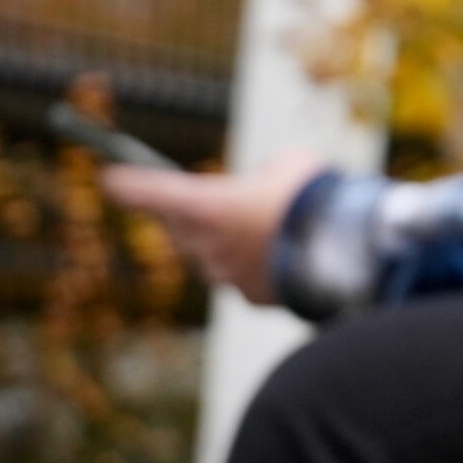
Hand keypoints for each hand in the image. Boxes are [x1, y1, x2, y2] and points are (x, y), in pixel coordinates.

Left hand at [100, 150, 329, 304]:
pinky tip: (282, 253)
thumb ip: (261, 177)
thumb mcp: (288, 166)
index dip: (128, 184)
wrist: (351, 251)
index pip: (151, 192)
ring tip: (265, 226)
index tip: (110, 178)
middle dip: (194, 214)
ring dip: (226, 240)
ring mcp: (227, 275)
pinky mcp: (251, 297)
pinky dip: (252, 264)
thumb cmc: (317, 197)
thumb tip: (261, 188)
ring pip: (211, 254)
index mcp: (208, 206)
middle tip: (224, 199)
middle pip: (181, 228)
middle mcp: (207, 245)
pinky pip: (240, 276)